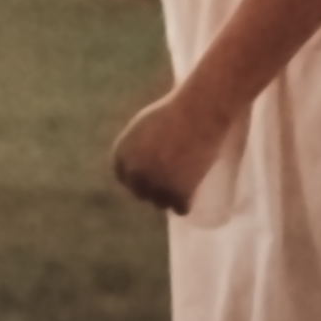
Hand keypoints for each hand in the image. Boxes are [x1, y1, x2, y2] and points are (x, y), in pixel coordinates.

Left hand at [109, 85, 234, 216]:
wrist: (198, 114)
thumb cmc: (173, 111)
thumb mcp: (144, 126)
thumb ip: (138, 146)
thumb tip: (140, 162)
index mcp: (122, 156)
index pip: (126, 178)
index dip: (139, 178)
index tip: (153, 177)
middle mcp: (134, 174)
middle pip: (142, 193)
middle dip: (155, 189)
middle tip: (173, 182)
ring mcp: (155, 186)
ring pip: (161, 203)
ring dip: (170, 198)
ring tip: (184, 186)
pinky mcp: (177, 194)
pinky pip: (180, 208)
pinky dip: (186, 204)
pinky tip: (191, 198)